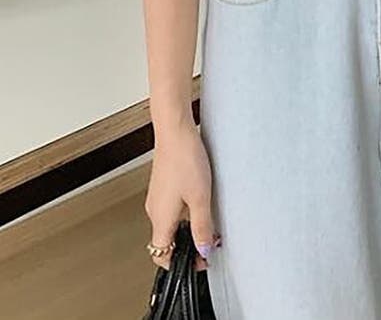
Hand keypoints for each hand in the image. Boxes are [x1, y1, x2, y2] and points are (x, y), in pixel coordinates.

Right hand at [145, 116, 218, 271]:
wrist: (175, 132)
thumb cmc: (185, 160)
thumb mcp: (200, 198)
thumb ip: (202, 226)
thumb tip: (204, 249)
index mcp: (160, 219)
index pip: (162, 255)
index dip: (180, 264)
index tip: (200, 262)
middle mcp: (154, 210)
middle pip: (167, 241)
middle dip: (187, 247)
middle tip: (209, 243)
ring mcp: (157, 197)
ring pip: (170, 224)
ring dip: (187, 229)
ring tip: (209, 223)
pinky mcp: (162, 186)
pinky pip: (171, 209)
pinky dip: (185, 214)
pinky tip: (200, 203)